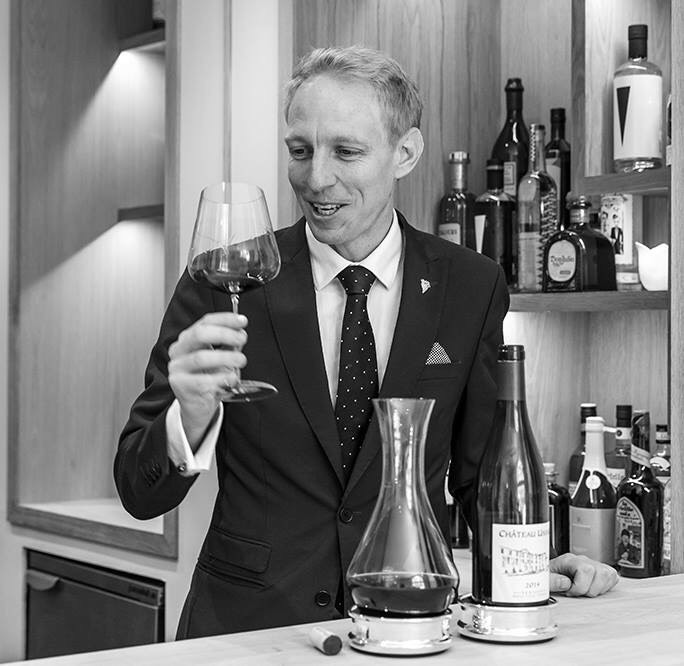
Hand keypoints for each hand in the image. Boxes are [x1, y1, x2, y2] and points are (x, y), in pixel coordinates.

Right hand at [168, 312, 247, 446]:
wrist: (198, 406)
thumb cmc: (210, 379)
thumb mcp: (221, 357)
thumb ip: (228, 344)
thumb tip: (240, 332)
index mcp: (187, 339)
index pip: (205, 322)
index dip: (225, 319)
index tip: (243, 321)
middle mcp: (178, 351)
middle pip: (200, 334)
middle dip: (225, 334)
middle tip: (242, 340)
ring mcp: (177, 369)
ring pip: (202, 357)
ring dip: (227, 357)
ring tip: (241, 361)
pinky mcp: (180, 386)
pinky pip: (204, 380)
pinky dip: (223, 378)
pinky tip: (232, 379)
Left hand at [549, 553, 618, 597]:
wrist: (547, 572)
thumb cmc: (548, 576)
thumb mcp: (544, 578)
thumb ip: (552, 581)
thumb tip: (566, 583)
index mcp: (569, 560)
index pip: (585, 569)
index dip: (580, 586)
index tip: (570, 592)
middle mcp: (583, 560)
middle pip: (600, 573)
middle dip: (590, 590)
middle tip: (578, 592)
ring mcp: (593, 564)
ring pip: (609, 574)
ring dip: (599, 589)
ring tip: (585, 591)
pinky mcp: (601, 570)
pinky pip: (613, 577)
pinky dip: (606, 587)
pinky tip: (593, 589)